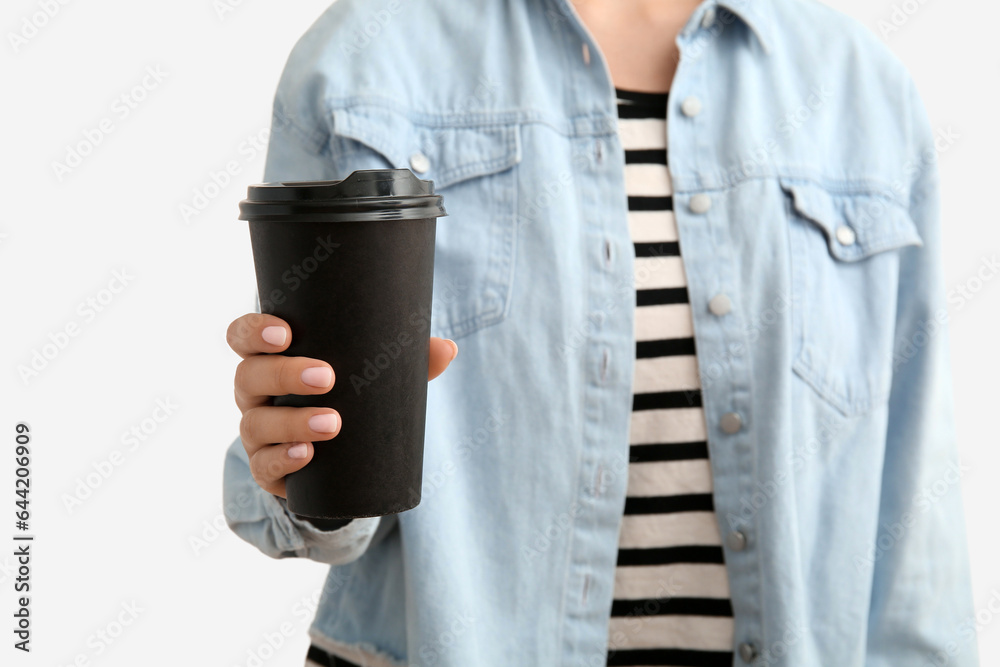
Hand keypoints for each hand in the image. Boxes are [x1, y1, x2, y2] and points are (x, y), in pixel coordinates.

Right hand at [226, 313, 457, 497]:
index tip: (285, 333)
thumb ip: (406, 359)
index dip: (254, 331)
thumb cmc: (349, 396)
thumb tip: (447, 349)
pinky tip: (306, 455)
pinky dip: (283, 460)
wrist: (338, 459)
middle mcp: (255, 392)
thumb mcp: (372, 375)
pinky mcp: (266, 468)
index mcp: (271, 357)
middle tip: (327, 377)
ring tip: (332, 423)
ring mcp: (256, 430)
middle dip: (285, 374)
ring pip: (255, 423)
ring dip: (292, 422)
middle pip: (249, 376)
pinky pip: (263, 466)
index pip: (244, 336)